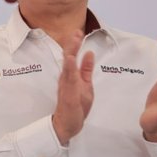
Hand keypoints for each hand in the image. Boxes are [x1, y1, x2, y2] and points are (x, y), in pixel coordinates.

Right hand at [52, 31, 94, 145]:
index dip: (75, 44)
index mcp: (71, 76)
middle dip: (72, 44)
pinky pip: (69, 80)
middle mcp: (67, 79)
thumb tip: (89, 54)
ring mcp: (66, 86)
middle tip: (75, 31)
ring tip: (73, 40)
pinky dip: (69, 68)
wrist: (68, 124)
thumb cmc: (76, 106)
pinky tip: (71, 59)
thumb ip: (86, 70)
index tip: (78, 32)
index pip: (72, 57)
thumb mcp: (86, 85)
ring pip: (68, 66)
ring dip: (70, 52)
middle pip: (68, 58)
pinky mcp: (68, 94)